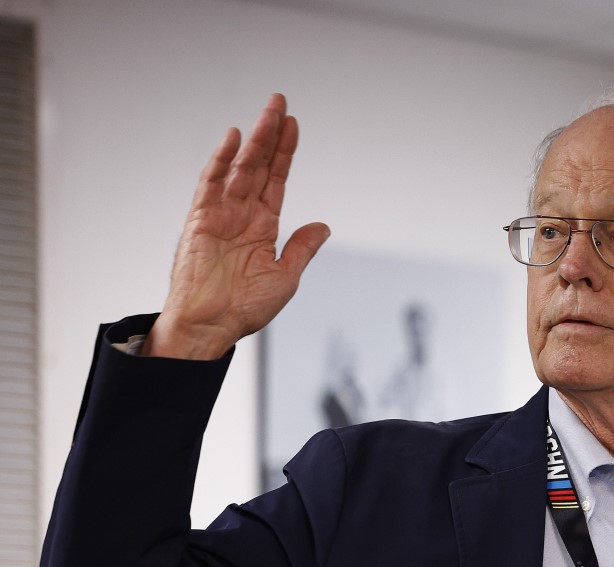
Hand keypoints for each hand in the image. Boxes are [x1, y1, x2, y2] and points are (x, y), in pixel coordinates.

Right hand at [145, 94, 329, 359]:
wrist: (211, 326)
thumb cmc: (243, 308)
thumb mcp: (285, 277)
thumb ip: (302, 249)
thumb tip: (323, 227)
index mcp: (263, 227)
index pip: (276, 180)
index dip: (285, 153)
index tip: (294, 126)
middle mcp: (242, 214)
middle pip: (259, 165)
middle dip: (270, 134)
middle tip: (280, 102)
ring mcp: (220, 214)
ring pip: (240, 167)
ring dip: (254, 139)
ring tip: (268, 112)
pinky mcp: (200, 219)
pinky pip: (210, 184)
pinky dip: (221, 161)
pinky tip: (233, 139)